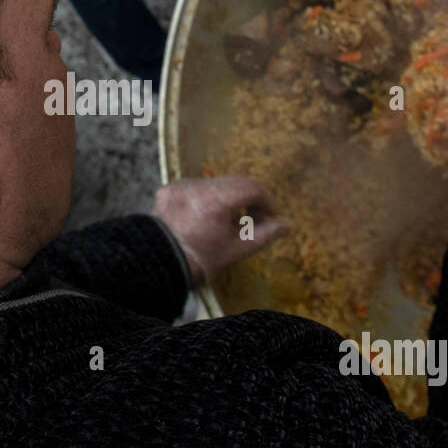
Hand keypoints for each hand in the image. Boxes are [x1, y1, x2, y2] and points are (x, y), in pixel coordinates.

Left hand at [153, 175, 288, 285]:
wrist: (159, 265)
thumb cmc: (201, 261)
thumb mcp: (237, 250)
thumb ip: (264, 234)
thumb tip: (288, 224)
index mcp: (215, 200)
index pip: (250, 187)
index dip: (265, 200)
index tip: (270, 215)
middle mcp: (197, 187)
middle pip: (233, 182)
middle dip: (249, 197)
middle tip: (254, 218)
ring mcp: (180, 186)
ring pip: (214, 183)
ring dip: (228, 197)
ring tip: (230, 221)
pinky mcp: (168, 190)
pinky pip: (196, 188)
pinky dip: (207, 198)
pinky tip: (207, 218)